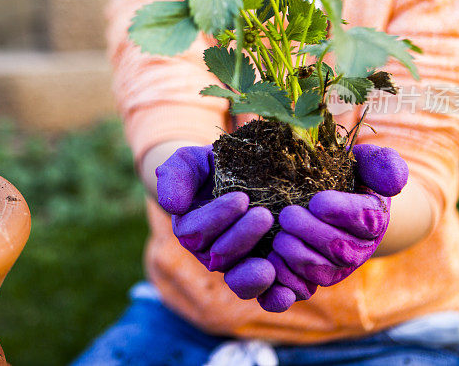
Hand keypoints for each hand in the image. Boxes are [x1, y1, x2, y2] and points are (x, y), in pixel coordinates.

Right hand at [156, 146, 276, 300]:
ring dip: (255, 272)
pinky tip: (286, 294)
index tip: (241, 198)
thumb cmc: (214, 167)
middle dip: (242, 237)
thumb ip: (175, 176)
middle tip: (264, 215)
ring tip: (275, 252)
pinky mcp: (264, 273)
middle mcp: (211, 253)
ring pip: (241, 279)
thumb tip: (172, 206)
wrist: (244, 175)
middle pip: (219, 257)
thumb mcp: (191, 161)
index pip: (195, 233)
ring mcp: (238, 265)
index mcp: (191, 229)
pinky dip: (273, 298)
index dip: (217, 218)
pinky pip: (264, 296)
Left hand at [269, 144, 407, 303]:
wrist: (325, 197)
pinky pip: (300, 288)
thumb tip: (395, 183)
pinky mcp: (311, 280)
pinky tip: (271, 258)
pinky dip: (284, 277)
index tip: (318, 201)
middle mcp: (358, 249)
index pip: (365, 220)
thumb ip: (382, 164)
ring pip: (319, 270)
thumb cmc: (344, 175)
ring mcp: (335, 268)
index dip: (341, 212)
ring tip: (280, 234)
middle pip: (340, 250)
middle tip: (288, 214)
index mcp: (373, 218)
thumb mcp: (364, 161)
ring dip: (296, 252)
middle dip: (311, 232)